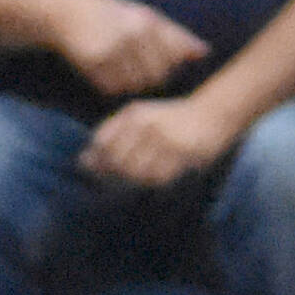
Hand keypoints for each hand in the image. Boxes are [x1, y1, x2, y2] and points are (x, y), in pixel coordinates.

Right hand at [45, 0, 208, 95]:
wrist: (66, 13)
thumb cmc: (112, 16)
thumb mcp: (144, 17)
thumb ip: (175, 35)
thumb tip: (204, 52)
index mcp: (149, 22)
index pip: (172, 60)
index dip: (166, 69)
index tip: (153, 65)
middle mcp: (134, 34)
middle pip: (154, 76)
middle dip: (148, 79)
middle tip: (134, 71)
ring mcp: (113, 48)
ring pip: (133, 85)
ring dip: (128, 85)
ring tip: (119, 71)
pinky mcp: (94, 61)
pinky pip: (111, 87)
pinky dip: (109, 86)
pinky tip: (103, 73)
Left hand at [81, 96, 236, 185]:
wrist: (212, 113)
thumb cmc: (168, 119)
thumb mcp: (137, 118)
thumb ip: (110, 136)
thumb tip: (82, 163)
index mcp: (134, 115)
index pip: (101, 143)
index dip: (96, 159)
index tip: (97, 166)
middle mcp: (148, 126)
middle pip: (116, 161)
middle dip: (111, 174)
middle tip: (117, 177)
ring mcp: (166, 140)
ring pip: (135, 173)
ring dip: (132, 180)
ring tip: (138, 174)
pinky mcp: (184, 154)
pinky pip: (158, 178)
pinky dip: (151, 181)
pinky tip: (154, 174)